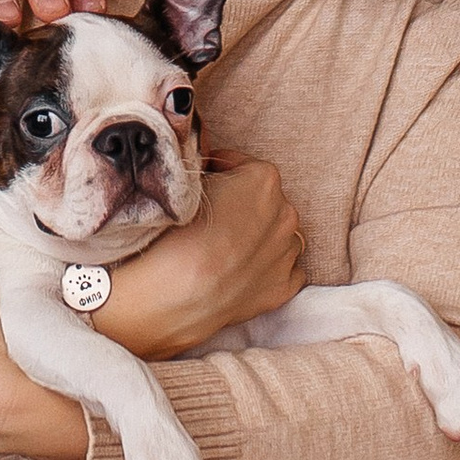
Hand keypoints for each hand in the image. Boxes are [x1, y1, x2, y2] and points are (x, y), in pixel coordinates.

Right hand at [94, 157, 305, 360]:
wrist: (173, 294)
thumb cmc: (173, 236)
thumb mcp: (184, 185)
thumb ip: (208, 177)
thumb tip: (209, 181)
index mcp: (263, 180)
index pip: (240, 165)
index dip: (220, 172)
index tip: (204, 184)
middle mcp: (284, 213)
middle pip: (263, 202)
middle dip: (241, 207)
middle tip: (210, 221)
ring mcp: (286, 252)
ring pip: (277, 236)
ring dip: (258, 238)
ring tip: (225, 249)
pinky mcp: (283, 287)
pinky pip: (284, 270)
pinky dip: (266, 268)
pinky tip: (240, 272)